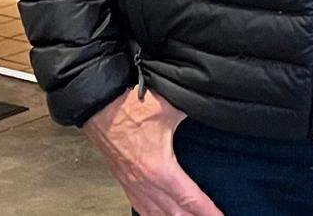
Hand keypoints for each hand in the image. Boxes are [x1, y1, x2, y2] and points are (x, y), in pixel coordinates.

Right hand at [83, 87, 222, 215]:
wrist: (101, 110)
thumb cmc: (133, 109)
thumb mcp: (170, 108)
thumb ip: (193, 112)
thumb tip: (210, 109)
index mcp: (161, 169)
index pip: (189, 198)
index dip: (207, 210)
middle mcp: (147, 184)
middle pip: (175, 213)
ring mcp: (135, 187)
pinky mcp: (126, 184)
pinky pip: (143, 209)